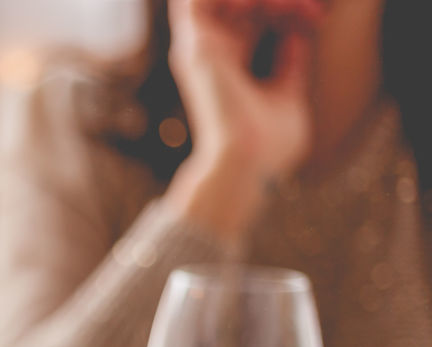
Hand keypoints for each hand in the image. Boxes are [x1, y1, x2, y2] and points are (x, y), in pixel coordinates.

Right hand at [164, 0, 321, 238]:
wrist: (248, 165)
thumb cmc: (268, 146)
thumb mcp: (288, 94)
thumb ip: (289, 64)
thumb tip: (298, 35)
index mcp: (229, 62)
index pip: (251, 13)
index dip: (285, 7)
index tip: (316, 18)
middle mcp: (210, 52)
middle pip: (238, 1)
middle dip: (277, 0)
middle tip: (308, 10)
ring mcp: (200, 47)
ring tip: (286, 7)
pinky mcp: (197, 48)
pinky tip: (260, 7)